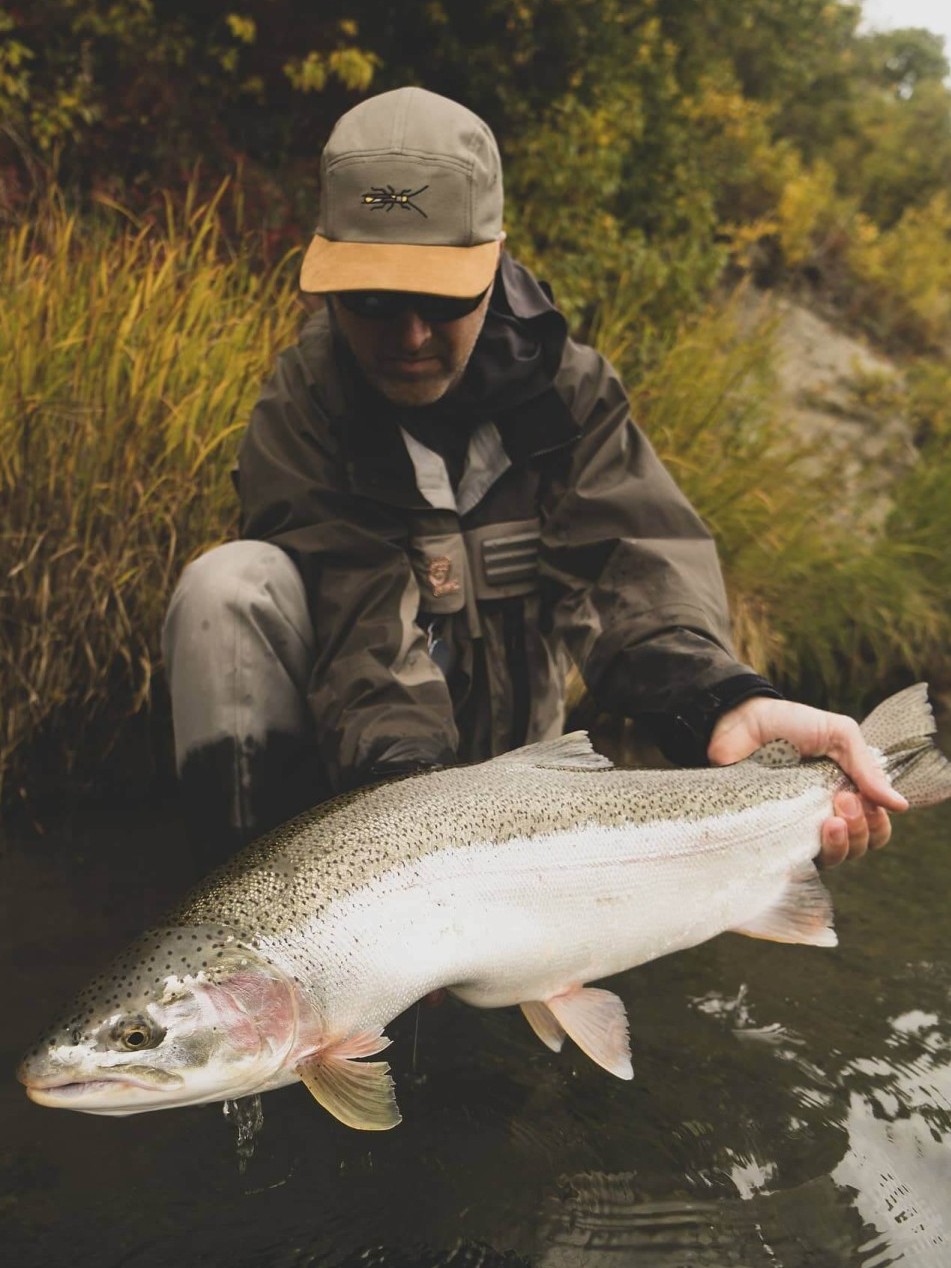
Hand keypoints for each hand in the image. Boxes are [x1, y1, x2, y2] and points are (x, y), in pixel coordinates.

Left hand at [707, 696, 908, 867]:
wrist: (742, 721)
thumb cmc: (792, 724)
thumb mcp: (839, 734)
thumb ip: (867, 768)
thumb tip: (900, 805)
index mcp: (846, 794)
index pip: (874, 828)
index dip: (877, 824)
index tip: (863, 800)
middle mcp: (823, 816)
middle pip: (856, 848)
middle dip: (859, 830)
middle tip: (843, 800)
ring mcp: (796, 827)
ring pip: (830, 859)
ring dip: (839, 845)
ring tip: (829, 821)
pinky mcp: (769, 833)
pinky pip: (791, 859)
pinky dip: (804, 855)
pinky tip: (805, 837)